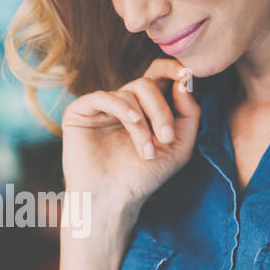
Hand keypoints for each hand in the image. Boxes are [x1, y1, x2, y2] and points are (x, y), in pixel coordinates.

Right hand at [59, 58, 201, 215]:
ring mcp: (101, 107)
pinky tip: (132, 121)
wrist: (114, 200)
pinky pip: (104, 97)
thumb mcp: (179, 146)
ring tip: (146, 152)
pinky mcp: (80, 112)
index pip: (157, 76)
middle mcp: (122, 104)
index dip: (170, 69)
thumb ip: (189, 113)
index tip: (185, 74)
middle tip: (166, 138)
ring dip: (143, 124)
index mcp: (144, 108)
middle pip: (147, 84)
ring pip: (129, 93)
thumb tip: (184, 80)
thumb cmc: (145, 177)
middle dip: (161, 110)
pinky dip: (122, 107)